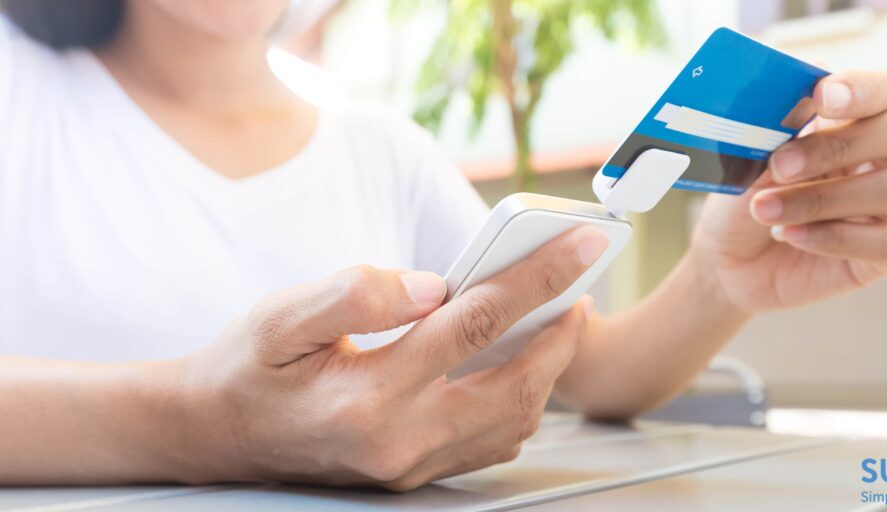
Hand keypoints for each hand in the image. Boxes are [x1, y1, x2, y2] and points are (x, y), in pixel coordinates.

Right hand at [178, 227, 608, 490]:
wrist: (215, 436)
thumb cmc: (248, 368)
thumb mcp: (282, 316)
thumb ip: (358, 292)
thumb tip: (435, 285)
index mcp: (369, 394)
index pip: (476, 325)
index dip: (535, 277)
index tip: (579, 243)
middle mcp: (400, 439)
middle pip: (515, 384)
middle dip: (562, 333)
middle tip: (582, 289)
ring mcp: (411, 464)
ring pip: (512, 422)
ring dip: (548, 371)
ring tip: (558, 323)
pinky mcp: (414, 472)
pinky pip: (490, 443)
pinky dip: (520, 403)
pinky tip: (520, 367)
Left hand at [691, 71, 886, 312]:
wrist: (725, 263)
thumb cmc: (740, 202)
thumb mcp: (747, 160)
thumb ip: (778, 123)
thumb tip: (804, 80)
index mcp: (847, 123)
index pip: (883, 90)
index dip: (862, 89)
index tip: (821, 98)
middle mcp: (875, 159)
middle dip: (844, 144)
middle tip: (781, 166)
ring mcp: (883, 207)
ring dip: (822, 199)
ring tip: (765, 210)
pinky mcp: (881, 253)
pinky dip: (833, 237)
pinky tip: (790, 235)